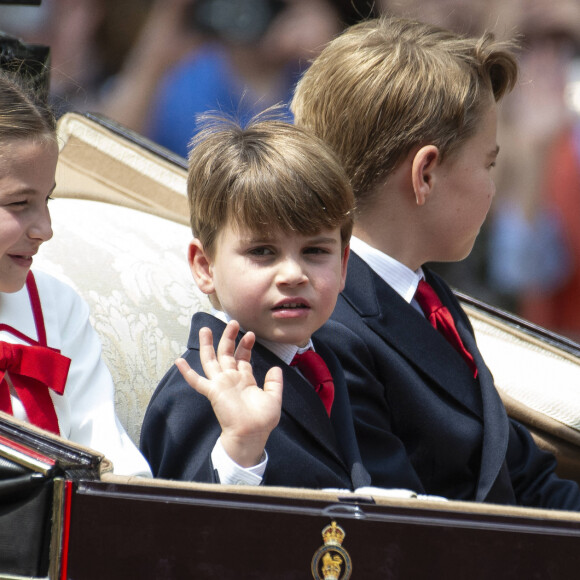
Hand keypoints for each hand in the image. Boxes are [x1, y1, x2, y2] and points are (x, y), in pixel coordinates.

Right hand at [176, 320, 282, 466]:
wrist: (252, 434)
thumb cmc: (262, 420)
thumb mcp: (273, 397)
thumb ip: (274, 382)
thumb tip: (275, 367)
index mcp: (244, 380)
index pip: (242, 358)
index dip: (245, 345)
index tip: (251, 334)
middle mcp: (231, 379)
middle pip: (226, 354)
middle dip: (229, 337)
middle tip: (232, 322)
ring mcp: (221, 384)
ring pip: (211, 360)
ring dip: (208, 345)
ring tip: (205, 329)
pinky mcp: (213, 391)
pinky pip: (197, 381)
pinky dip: (187, 372)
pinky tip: (179, 361)